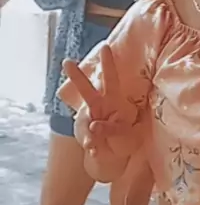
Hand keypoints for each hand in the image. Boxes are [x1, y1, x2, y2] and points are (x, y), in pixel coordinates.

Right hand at [62, 46, 138, 162]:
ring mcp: (89, 119)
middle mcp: (99, 106)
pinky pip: (84, 137)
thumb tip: (93, 126)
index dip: (108, 64)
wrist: (113, 156)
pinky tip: (94, 149)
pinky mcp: (83, 133)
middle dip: (77, 76)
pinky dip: (90, 144)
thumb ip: (112, 129)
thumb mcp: (128, 135)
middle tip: (66, 62)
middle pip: (87, 90)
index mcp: (115, 100)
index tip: (105, 47)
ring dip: (87, 129)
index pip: (111, 79)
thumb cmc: (125, 139)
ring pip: (83, 119)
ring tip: (93, 143)